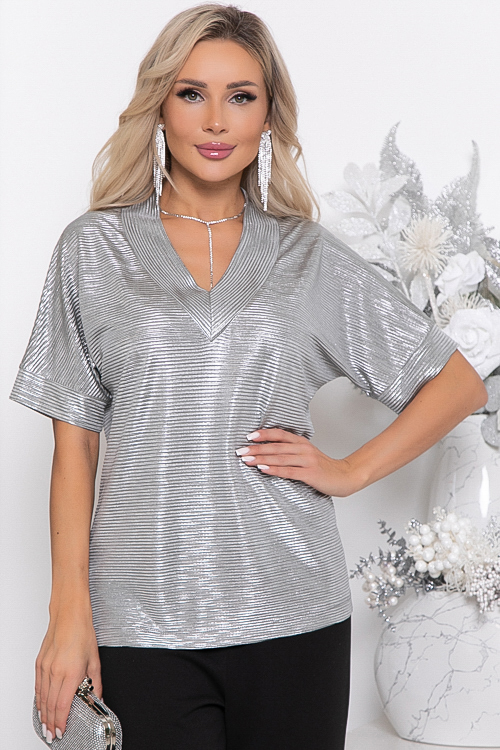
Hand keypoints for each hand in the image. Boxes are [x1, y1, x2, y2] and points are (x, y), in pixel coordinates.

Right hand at [36, 606, 101, 742]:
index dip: (61, 722)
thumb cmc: (82, 632)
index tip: (61, 731)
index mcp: (71, 672)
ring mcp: (45, 667)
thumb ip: (96, 682)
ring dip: (43, 714)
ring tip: (46, 725)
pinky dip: (39, 699)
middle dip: (51, 723)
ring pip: (42, 697)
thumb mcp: (95, 659)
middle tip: (53, 734)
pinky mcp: (40, 663)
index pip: (63, 705)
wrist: (69, 615)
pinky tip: (41, 706)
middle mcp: (56, 671)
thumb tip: (98, 696)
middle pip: (51, 705)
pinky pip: (38, 686)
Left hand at [236, 428, 358, 496]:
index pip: (280, 434)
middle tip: (240, 450)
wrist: (346, 477)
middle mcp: (304, 449)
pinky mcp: (311, 474)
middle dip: (256, 448)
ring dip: (261, 459)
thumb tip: (267, 452)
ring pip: (280, 458)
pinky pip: (289, 471)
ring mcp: (308, 461)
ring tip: (246, 460)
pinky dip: (274, 470)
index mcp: (301, 442)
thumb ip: (290, 451)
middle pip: (276, 446)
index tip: (248, 436)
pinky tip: (263, 469)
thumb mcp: (307, 454)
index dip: (264, 434)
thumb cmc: (324, 468)